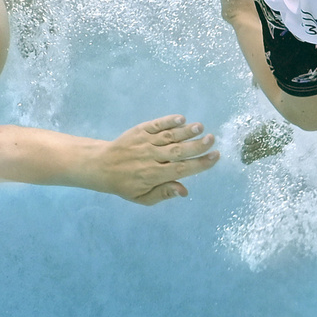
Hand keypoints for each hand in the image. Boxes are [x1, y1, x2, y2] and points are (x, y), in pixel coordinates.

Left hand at [92, 115, 218, 203]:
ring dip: (186, 131)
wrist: (101, 166)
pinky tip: (181, 118)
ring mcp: (145, 142)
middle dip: (197, 146)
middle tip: (212, 140)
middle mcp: (151, 157)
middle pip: (178, 151)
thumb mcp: (143, 197)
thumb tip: (185, 191)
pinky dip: (168, 121)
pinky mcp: (139, 130)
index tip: (215, 157)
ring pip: (169, 136)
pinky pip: (156, 124)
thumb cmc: (126, 184)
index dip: (200, 164)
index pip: (181, 169)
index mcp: (153, 176)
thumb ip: (164, 194)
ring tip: (201, 128)